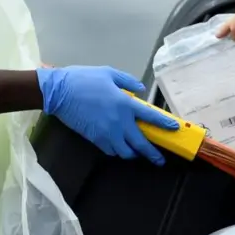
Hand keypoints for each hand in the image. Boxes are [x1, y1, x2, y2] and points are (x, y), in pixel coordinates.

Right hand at [36, 65, 179, 165]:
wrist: (60, 91)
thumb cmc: (85, 79)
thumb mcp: (109, 73)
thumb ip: (128, 82)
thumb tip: (140, 90)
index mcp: (125, 104)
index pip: (150, 117)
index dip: (164, 124)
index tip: (174, 129)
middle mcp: (119, 122)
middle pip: (140, 144)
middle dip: (152, 154)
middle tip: (159, 160)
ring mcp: (106, 133)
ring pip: (125, 152)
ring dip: (133, 153)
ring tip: (137, 152)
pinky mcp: (95, 139)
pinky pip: (111, 151)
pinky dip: (118, 151)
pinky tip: (120, 147)